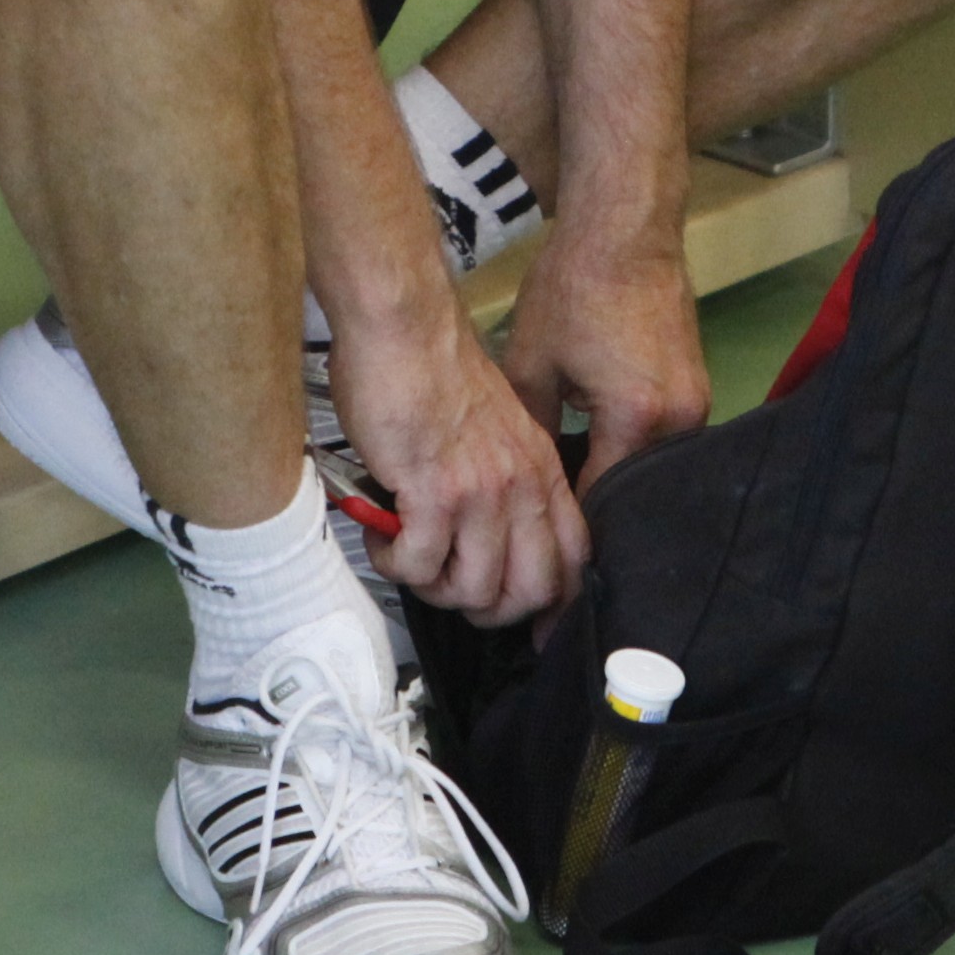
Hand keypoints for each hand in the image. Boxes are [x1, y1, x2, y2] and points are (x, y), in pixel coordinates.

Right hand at [328, 287, 590, 627]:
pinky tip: (381, 533)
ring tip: (406, 552)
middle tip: (446, 584)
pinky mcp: (434, 492)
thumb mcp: (498, 427)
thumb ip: (505, 479)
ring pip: (471, 590)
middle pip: (527, 592)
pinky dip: (394, 562)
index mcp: (540, 469)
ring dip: (431, 586)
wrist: (402, 326)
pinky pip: (419, 566)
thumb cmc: (434, 368)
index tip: (530, 627)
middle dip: (483, 608)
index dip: (552, 605)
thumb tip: (490, 536)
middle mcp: (520, 485)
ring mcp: (481, 491)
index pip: (573, 559)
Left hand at [501, 220, 709, 491]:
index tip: (540, 523)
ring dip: (618, 468)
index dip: (568, 516)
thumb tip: (531, 483)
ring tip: (575, 469)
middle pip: (635, 487)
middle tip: (554, 504)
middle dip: (597, 499)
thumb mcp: (531, 364)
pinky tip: (601, 433)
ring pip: (652, 463)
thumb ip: (535, 432)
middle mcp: (680, 420)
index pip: (603, 498)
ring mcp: (698, 403)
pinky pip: (666, 435)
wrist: (625, 229)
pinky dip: (635, 441)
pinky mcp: (700, 386)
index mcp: (636, 418)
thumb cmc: (572, 290)